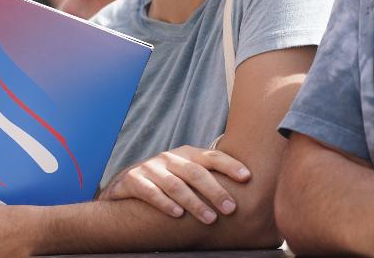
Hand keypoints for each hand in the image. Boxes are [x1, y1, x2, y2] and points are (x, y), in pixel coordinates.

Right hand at [97, 145, 249, 223]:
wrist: (126, 183)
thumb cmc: (167, 181)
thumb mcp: (186, 173)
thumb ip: (209, 176)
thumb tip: (247, 190)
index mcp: (186, 154)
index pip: (212, 156)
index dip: (230, 165)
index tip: (247, 177)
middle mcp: (169, 158)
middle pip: (196, 172)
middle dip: (215, 191)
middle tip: (230, 209)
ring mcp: (151, 168)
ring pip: (175, 185)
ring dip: (194, 202)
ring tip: (209, 218)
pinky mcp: (133, 180)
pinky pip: (150, 192)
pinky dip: (164, 203)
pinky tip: (177, 214)